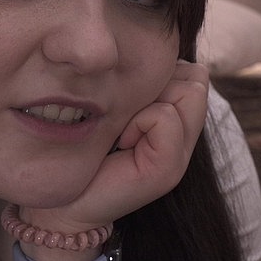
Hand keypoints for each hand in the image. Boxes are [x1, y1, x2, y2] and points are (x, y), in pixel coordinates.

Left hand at [21, 60, 209, 239]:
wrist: (65, 202)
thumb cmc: (85, 150)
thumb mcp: (118, 107)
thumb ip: (144, 86)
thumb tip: (164, 58)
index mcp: (176, 121)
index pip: (195, 74)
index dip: (161, 75)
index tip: (128, 102)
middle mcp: (185, 138)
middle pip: (195, 79)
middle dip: (156, 85)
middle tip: (126, 117)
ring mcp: (181, 156)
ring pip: (187, 91)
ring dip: (147, 102)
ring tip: (123, 131)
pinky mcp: (168, 169)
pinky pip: (165, 116)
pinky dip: (140, 122)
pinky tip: (122, 142)